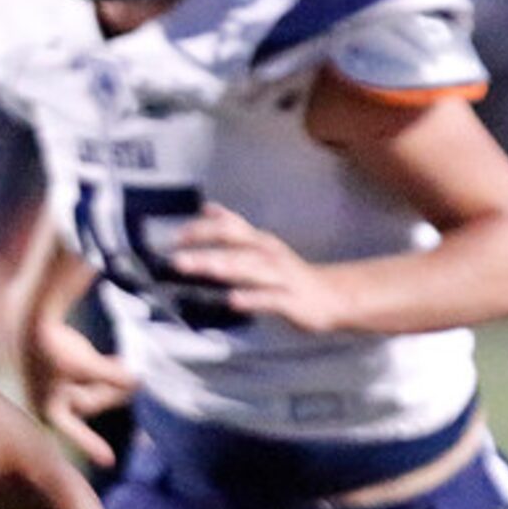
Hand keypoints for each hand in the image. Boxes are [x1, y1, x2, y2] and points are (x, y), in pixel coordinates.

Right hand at [18, 314, 138, 467]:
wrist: (35, 319)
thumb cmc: (54, 348)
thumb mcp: (87, 366)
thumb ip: (114, 377)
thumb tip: (137, 381)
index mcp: (49, 410)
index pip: (75, 432)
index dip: (91, 445)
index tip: (109, 461)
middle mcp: (53, 401)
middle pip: (90, 404)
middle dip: (111, 393)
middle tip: (136, 382)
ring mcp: (59, 386)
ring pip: (93, 390)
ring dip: (112, 380)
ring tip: (128, 368)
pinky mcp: (65, 370)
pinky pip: (91, 376)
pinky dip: (107, 370)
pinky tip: (121, 359)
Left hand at [167, 203, 347, 332]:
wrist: (333, 296)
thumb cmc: (288, 273)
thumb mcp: (259, 244)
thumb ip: (233, 227)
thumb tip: (208, 208)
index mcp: (258, 242)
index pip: (228, 227)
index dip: (201, 229)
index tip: (174, 236)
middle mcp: (268, 255)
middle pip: (234, 247)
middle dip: (204, 250)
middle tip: (175, 258)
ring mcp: (280, 277)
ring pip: (250, 269)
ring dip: (223, 267)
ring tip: (201, 268)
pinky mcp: (290, 300)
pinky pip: (270, 299)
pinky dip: (252, 299)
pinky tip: (233, 300)